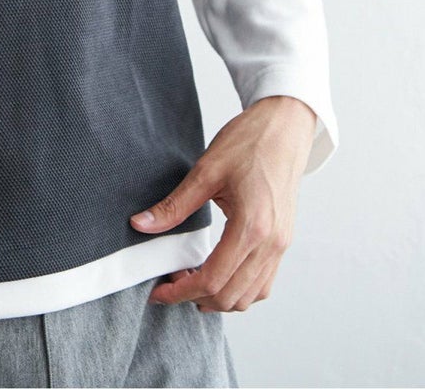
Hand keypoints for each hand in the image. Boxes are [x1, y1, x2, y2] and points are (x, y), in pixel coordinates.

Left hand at [130, 95, 316, 313]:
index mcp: (252, 228)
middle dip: (196, 298)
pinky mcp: (284, 241)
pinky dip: (239, 289)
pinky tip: (217, 273)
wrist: (285, 127)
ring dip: (219, 298)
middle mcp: (271, 245)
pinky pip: (263, 283)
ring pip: (250, 296)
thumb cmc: (249, 142)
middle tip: (170, 283)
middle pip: (231, 297)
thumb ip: (173, 205)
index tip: (159, 292)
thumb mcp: (206, 170)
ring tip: (190, 279)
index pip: (213, 279)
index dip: (181, 292)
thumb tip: (140, 225)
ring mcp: (281, 246)